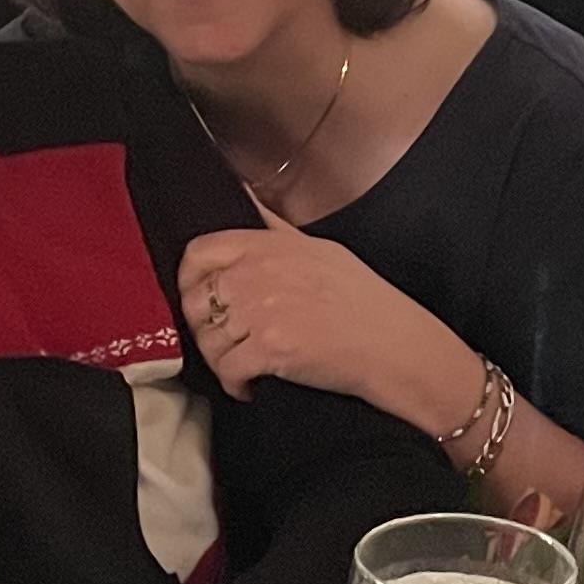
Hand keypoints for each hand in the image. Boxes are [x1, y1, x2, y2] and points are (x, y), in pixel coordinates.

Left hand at [175, 211, 465, 422]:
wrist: (396, 346)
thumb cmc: (367, 303)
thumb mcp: (320, 250)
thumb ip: (276, 230)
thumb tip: (247, 197)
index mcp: (271, 246)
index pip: (200, 252)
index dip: (187, 279)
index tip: (195, 298)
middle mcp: (261, 273)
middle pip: (195, 301)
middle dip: (204, 328)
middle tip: (225, 341)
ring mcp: (264, 310)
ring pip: (208, 342)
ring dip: (221, 361)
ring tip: (243, 366)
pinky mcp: (270, 349)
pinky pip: (228, 371)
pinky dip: (236, 385)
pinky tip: (253, 386)